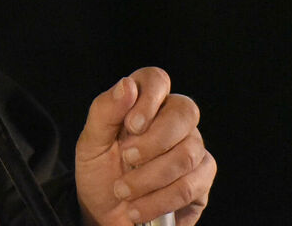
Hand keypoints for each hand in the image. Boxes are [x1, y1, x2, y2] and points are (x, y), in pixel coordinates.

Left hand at [75, 67, 214, 225]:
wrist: (102, 212)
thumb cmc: (98, 171)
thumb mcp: (91, 142)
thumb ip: (106, 111)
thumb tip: (127, 85)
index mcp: (144, 103)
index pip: (157, 80)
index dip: (149, 98)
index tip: (131, 126)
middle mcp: (173, 122)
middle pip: (185, 112)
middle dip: (153, 141)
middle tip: (126, 160)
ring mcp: (192, 151)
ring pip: (187, 154)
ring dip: (150, 177)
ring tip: (123, 191)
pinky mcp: (200, 182)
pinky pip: (192, 186)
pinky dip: (161, 200)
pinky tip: (140, 208)